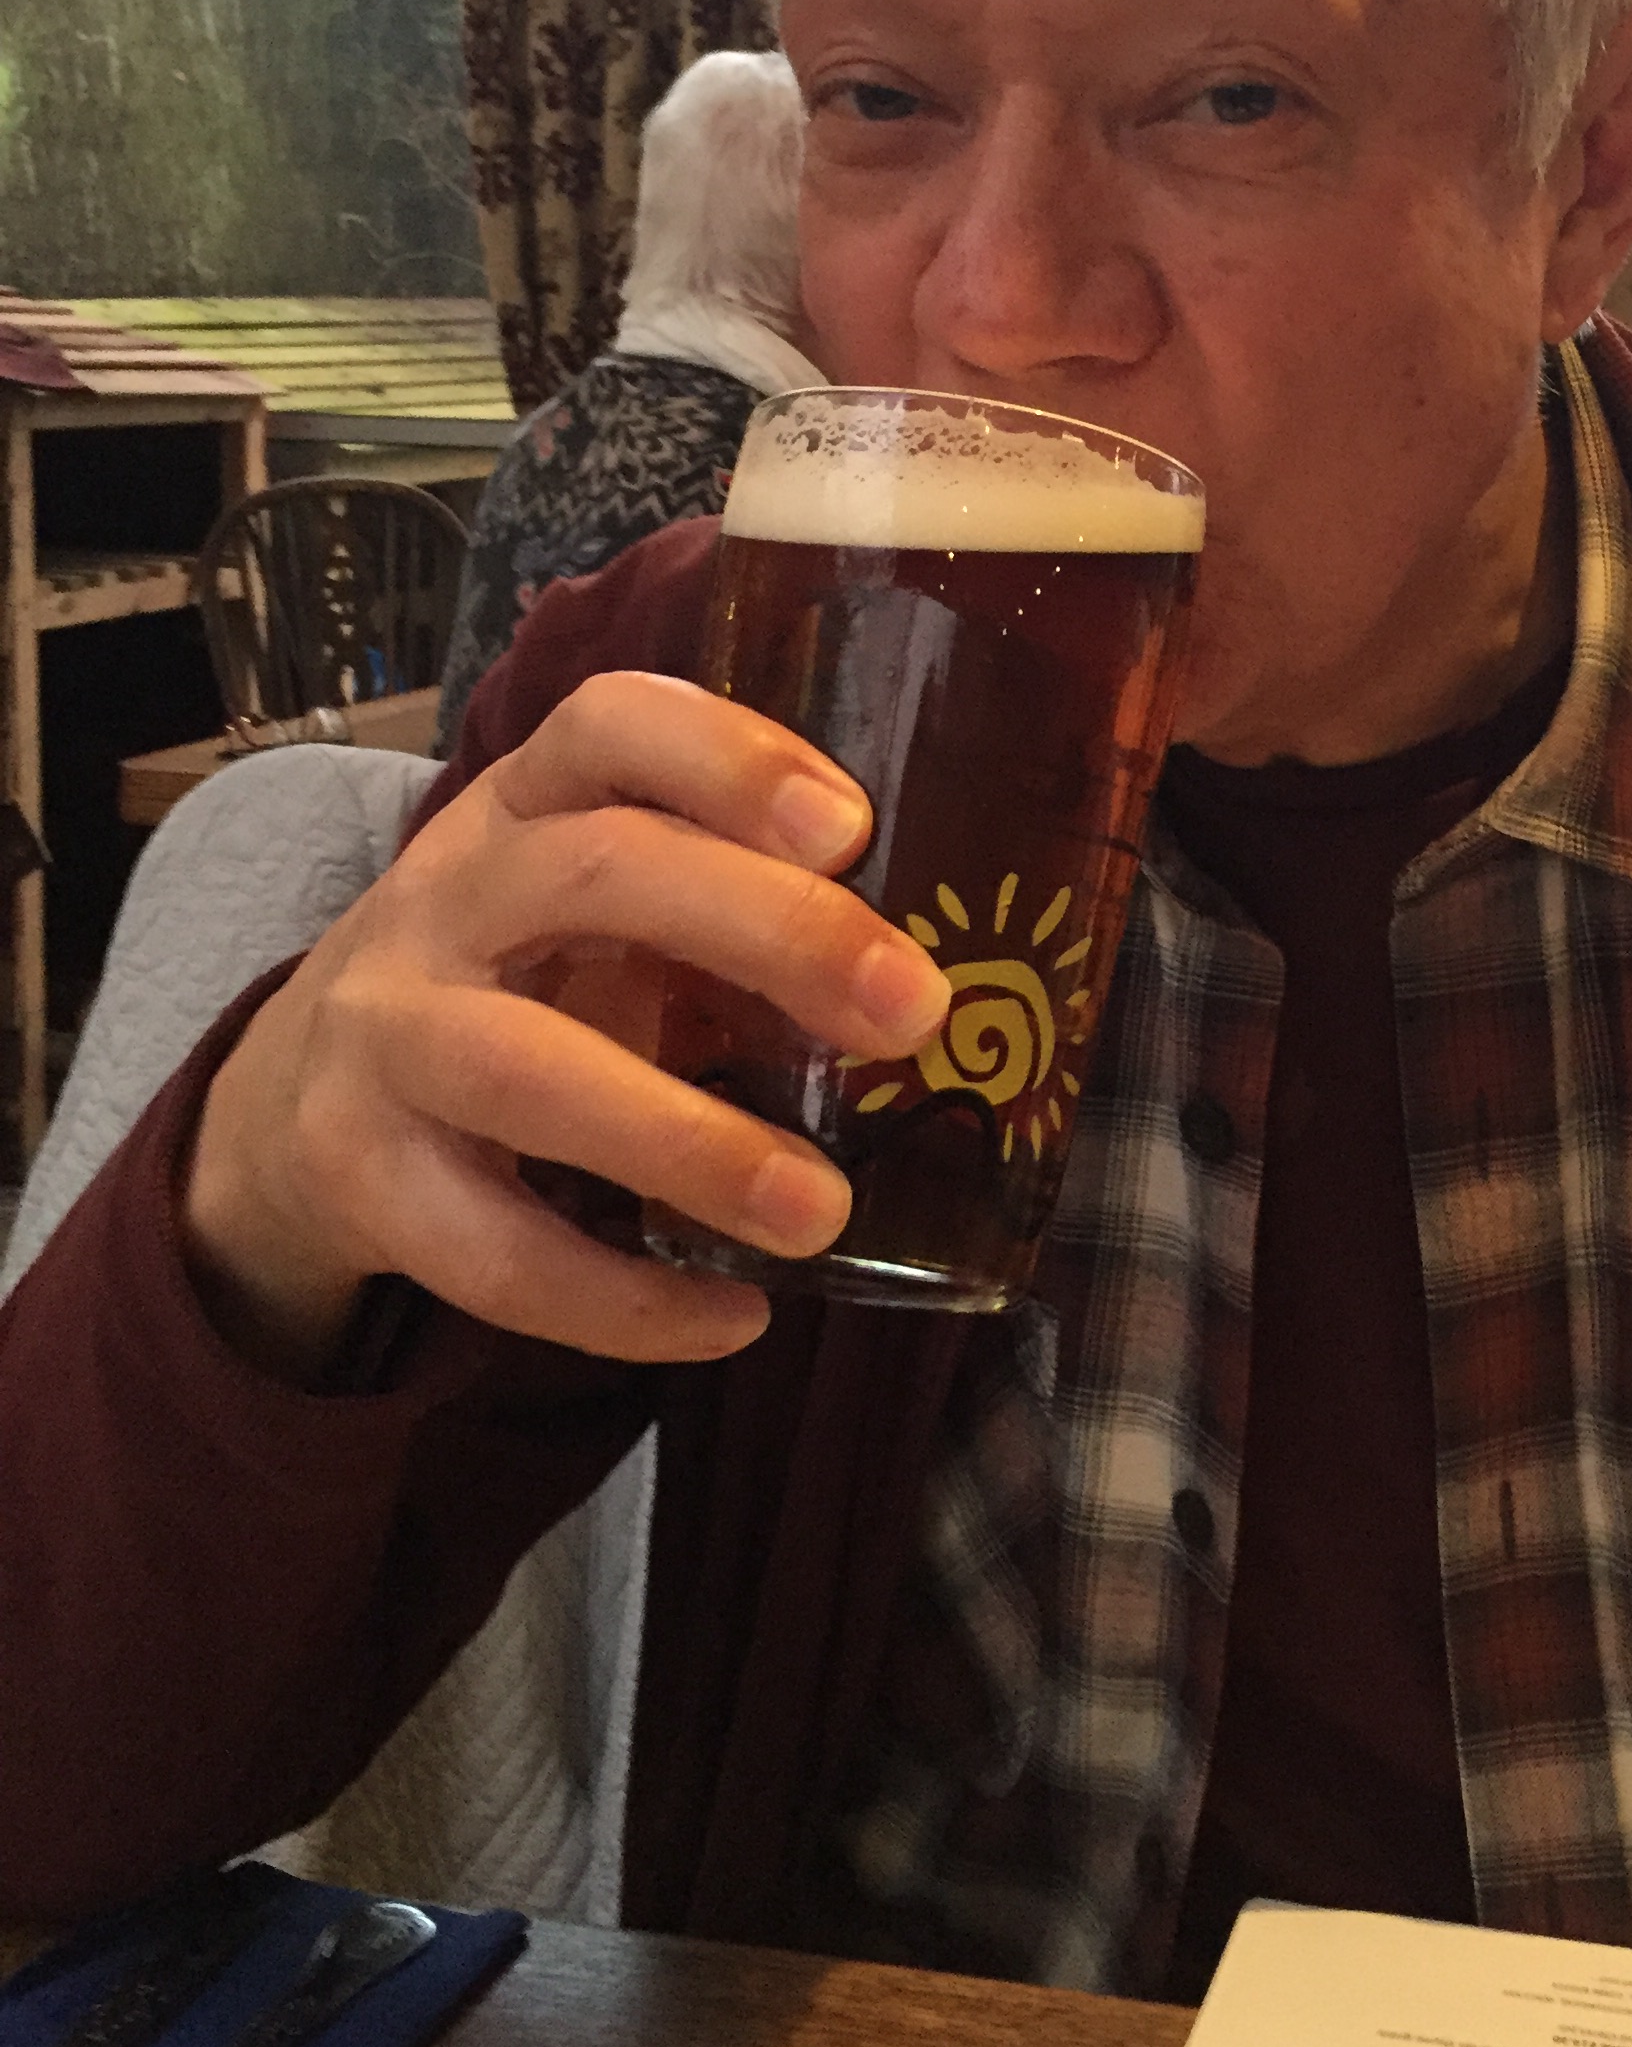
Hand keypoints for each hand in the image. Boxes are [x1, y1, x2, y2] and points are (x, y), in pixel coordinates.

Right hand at [184, 671, 951, 1380]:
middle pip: (594, 871)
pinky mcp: (356, 1176)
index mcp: (520, 809)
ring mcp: (383, 1036)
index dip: (729, 757)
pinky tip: (733, 1320)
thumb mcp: (591, 915)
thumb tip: (926, 999)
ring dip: (689, 1143)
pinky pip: (492, 1250)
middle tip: (912, 1009)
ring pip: (526, 1072)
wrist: (290, 1107)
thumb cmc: (511, 987)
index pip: (607, 726)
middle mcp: (441, 899)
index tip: (851, 826)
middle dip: (767, 930)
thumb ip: (726, 919)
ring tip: (824, 1211)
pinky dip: (621, 1300)